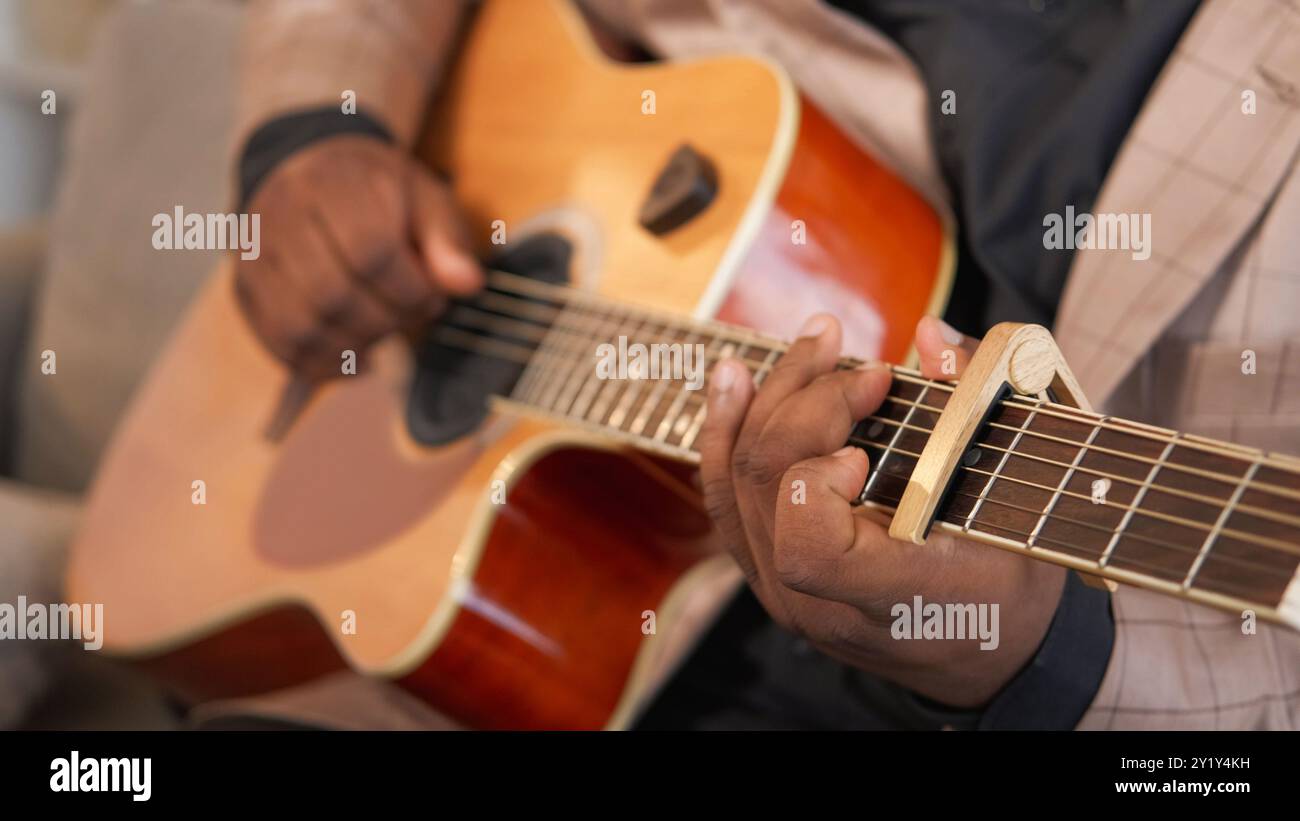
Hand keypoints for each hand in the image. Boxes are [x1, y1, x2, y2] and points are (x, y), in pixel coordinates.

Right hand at [234, 136, 481, 379]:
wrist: (307, 170)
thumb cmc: (377, 192)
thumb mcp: (424, 198)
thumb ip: (447, 241)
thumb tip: (466, 285)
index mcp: (333, 184)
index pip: (370, 252)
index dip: (409, 290)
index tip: (431, 297)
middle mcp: (280, 215)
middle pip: (332, 295)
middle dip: (385, 321)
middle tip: (409, 316)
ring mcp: (254, 256)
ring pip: (301, 326)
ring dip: (355, 346)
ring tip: (384, 332)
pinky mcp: (245, 290)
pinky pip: (280, 344)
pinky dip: (323, 364)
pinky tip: (356, 357)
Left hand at [698, 315, 1065, 706]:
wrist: (984, 657)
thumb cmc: (1009, 586)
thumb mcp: (1016, 507)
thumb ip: (975, 413)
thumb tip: (931, 337)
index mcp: (887, 598)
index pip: (809, 547)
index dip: (819, 483)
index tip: (865, 452)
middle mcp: (818, 605)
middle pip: (768, 486)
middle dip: (807, 398)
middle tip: (859, 360)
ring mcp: (781, 595)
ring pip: (735, 484)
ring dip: (764, 399)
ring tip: (804, 345)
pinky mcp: (765, 575)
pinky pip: (725, 500)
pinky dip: (726, 434)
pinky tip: (735, 384)